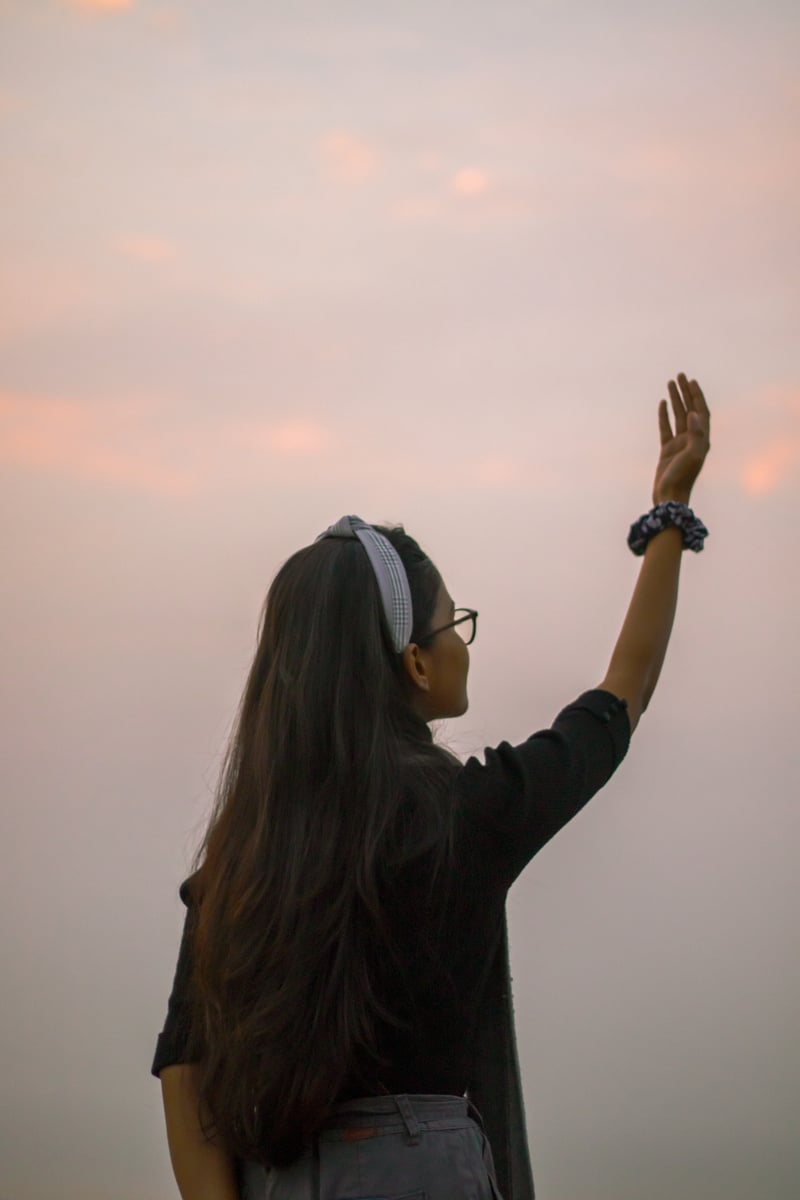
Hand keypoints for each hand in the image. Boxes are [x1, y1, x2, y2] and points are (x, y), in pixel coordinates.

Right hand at [652, 372, 710, 505]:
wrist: (670, 496)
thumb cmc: (682, 478)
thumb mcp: (693, 455)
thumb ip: (696, 434)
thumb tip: (693, 414)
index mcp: (701, 439)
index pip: (701, 412)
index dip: (697, 396)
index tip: (691, 381)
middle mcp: (692, 439)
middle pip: (689, 409)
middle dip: (686, 392)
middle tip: (680, 375)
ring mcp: (679, 444)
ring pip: (677, 416)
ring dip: (675, 399)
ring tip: (670, 383)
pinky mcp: (667, 450)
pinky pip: (666, 427)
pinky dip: (664, 414)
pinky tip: (662, 403)